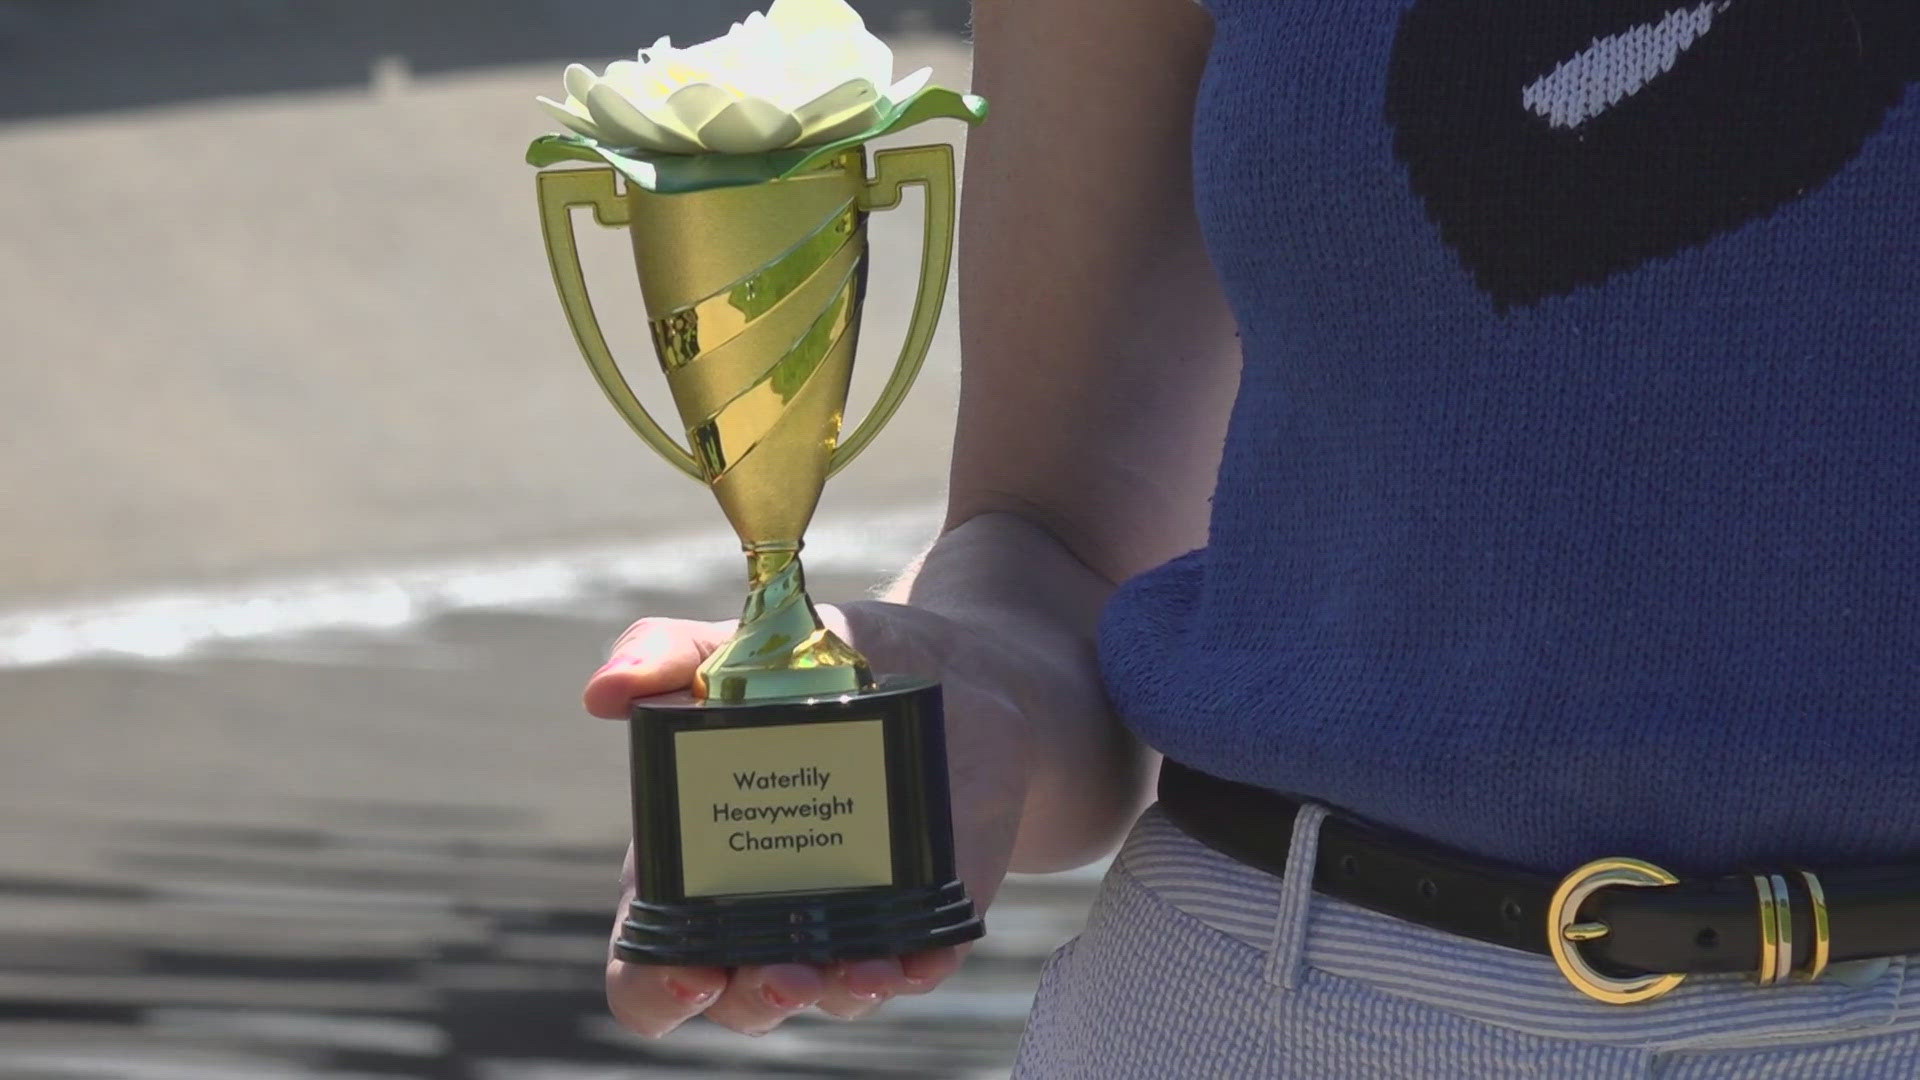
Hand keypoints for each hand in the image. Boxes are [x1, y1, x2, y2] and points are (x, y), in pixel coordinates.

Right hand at [583, 601, 1033, 1036]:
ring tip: (859, 967)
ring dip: (841, 993)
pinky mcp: (925, 911)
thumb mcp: (747, 645)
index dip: (656, 986)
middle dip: (755, 999)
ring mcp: (849, 918)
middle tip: (782, 973)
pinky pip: (919, 963)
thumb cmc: (824, 664)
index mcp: (701, 867)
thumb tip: (601, 691)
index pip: (652, 964)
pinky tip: (921, 957)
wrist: (948, 661)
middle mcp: (769, 909)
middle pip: (741, 998)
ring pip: (831, 993)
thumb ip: (669, 654)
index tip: (686, 971)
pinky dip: (917, 969)